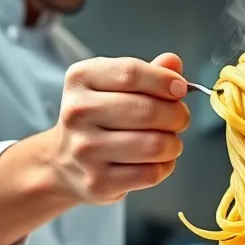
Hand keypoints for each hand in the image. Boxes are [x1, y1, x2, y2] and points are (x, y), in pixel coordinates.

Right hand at [45, 53, 190, 204]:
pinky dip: (165, 166)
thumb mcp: (114, 84)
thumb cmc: (99, 117)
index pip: (131, 73)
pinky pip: (151, 173)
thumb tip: (174, 63)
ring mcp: (86, 150)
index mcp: (81, 79)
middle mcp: (78, 113)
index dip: (164, 80)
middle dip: (177, 115)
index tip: (180, 88)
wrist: (64, 161)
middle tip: (180, 118)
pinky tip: (158, 160)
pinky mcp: (98, 181)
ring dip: (174, 143)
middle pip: (148, 111)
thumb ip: (146, 72)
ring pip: (155, 145)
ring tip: (169, 141)